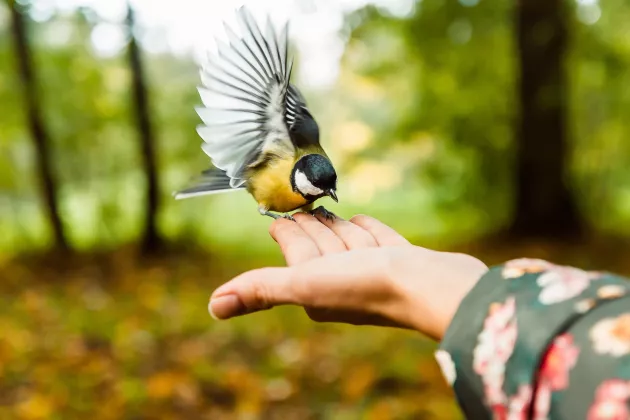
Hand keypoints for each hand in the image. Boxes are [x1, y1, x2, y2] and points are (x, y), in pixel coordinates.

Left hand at [208, 214, 487, 339]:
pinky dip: (367, 230)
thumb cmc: (366, 286)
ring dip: (338, 227)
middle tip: (302, 205)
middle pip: (320, 245)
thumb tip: (214, 305)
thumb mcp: (305, 284)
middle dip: (311, 226)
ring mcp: (373, 271)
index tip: (278, 214)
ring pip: (347, 241)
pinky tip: (362, 221)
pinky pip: (376, 241)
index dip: (286, 230)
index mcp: (316, 286)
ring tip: (328, 211)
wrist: (431, 286)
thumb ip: (261, 290)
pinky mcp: (400, 261)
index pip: (295, 249)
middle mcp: (342, 281)